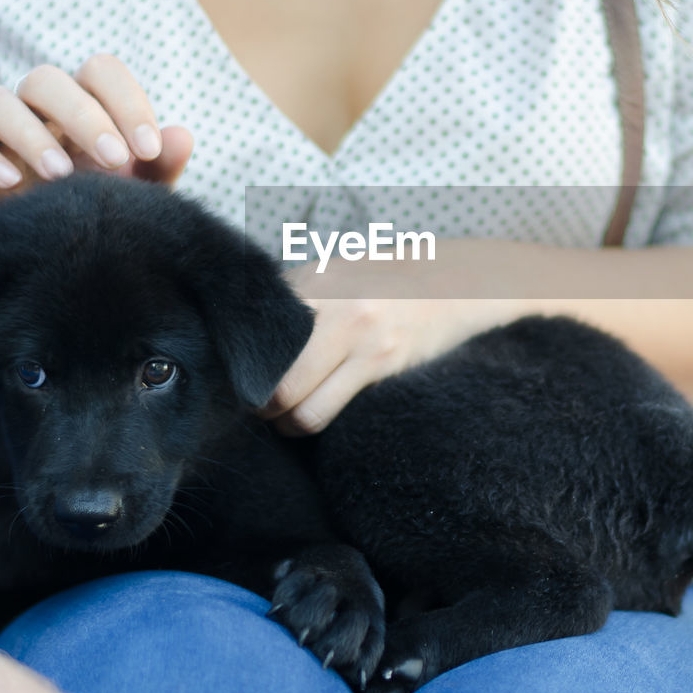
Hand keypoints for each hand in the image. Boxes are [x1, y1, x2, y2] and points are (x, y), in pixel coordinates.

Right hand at [0, 54, 192, 230]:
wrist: (48, 278)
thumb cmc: (95, 225)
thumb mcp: (133, 200)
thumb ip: (158, 170)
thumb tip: (182, 135)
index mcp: (83, 110)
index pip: (100, 72)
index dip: (125, 100)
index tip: (148, 148)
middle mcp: (36, 114)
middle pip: (45, 79)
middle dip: (83, 116)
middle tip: (115, 160)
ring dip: (30, 134)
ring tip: (60, 175)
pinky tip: (9, 183)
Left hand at [261, 239, 525, 434]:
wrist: (455, 279)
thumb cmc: (390, 280)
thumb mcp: (340, 271)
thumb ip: (299, 295)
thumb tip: (248, 331)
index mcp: (316, 278)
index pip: (257, 328)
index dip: (240, 360)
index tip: (236, 374)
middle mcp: (333, 304)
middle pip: (271, 372)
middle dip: (256, 400)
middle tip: (255, 404)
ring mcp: (359, 335)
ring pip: (297, 402)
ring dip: (282, 419)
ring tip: (280, 417)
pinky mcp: (381, 361)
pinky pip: (327, 408)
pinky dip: (307, 421)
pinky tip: (307, 415)